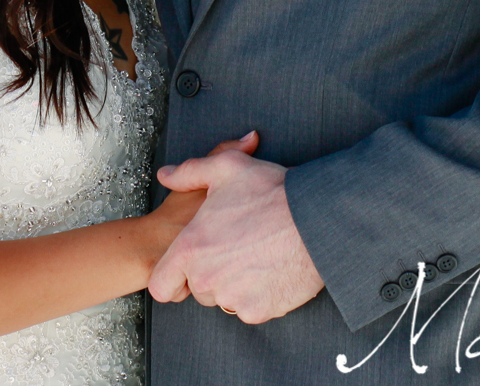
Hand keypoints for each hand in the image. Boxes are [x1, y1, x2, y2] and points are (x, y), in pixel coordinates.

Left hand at [148, 134, 324, 323]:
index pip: (161, 286)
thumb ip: (189, 172)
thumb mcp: (226, 168)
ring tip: (256, 254)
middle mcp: (207, 279)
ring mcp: (233, 298)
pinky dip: (258, 295)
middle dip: (211, 273)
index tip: (188, 266)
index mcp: (191, 248)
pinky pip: (250, 308)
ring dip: (234, 284)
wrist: (317, 220)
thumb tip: (166, 176)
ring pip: (224, 299)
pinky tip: (271, 269)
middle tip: (234, 246)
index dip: (172, 278)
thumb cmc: (271, 191)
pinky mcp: (259, 311)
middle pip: (198, 290)